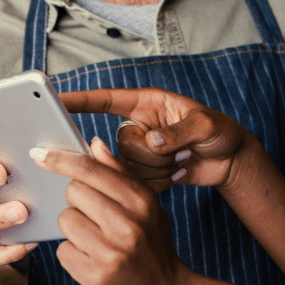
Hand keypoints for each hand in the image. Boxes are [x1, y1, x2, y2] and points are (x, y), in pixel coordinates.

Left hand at [35, 138, 194, 284]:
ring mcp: (112, 252)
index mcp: (141, 201)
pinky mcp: (97, 276)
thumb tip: (94, 144)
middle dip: (78, 202)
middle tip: (97, 219)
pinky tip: (93, 262)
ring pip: (65, 221)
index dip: (61, 159)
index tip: (40, 154)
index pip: (91, 170)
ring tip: (97, 243)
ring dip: (74, 230)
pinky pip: (63, 251)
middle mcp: (128, 224)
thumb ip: (119, 174)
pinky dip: (73, 256)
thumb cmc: (153, 246)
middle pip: (73, 192)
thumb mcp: (147, 206)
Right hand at [61, 87, 255, 191]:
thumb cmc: (220, 132)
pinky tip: (180, 172)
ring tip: (183, 158)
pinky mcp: (144, 173)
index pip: (106, 100)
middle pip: (120, 145)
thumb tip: (153, 142)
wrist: (229, 160)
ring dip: (160, 170)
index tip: (55, 99)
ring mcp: (140, 152)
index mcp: (147, 104)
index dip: (80, 100)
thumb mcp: (206, 126)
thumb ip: (179, 132)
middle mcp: (139, 126)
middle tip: (180, 149)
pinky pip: (137, 184)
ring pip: (128, 168)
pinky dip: (162, 183)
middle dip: (152, 154)